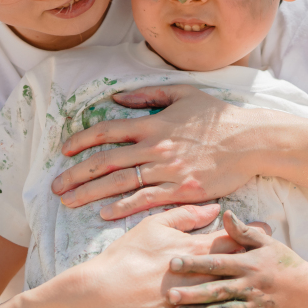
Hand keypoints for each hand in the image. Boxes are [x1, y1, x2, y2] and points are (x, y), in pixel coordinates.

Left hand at [51, 85, 271, 218]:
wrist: (251, 140)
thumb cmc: (219, 116)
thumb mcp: (184, 94)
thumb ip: (149, 94)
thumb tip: (117, 99)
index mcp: (154, 122)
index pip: (108, 130)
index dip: (82, 140)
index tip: (64, 150)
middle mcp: (156, 147)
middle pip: (106, 161)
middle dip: (76, 174)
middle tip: (56, 186)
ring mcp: (168, 170)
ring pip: (120, 183)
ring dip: (91, 193)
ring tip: (69, 202)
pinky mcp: (182, 190)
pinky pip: (146, 199)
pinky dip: (122, 206)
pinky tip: (104, 214)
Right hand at [60, 204, 270, 307]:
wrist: (99, 291)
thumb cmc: (124, 255)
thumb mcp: (152, 226)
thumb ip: (184, 215)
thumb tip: (213, 208)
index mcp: (187, 247)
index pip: (225, 239)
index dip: (248, 235)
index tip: (267, 230)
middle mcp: (192, 272)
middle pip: (232, 267)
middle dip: (255, 263)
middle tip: (277, 259)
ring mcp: (187, 298)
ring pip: (225, 298)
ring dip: (248, 294)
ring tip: (268, 292)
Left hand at [165, 211, 307, 307]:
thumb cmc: (285, 264)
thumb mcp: (267, 243)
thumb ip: (243, 231)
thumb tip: (225, 213)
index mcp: (249, 264)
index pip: (218, 263)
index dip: (195, 263)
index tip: (173, 262)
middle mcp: (250, 286)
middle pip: (217, 289)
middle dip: (192, 292)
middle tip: (169, 294)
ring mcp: (255, 307)